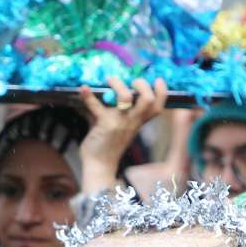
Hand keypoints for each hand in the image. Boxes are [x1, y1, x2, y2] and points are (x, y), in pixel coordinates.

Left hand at [78, 76, 167, 194]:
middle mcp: (132, 121)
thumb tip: (101, 92)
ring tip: (110, 80)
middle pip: (149, 100)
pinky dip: (88, 96)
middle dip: (142, 84)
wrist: (99, 166)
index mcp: (138, 122)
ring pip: (126, 98)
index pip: (158, 107)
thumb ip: (115, 110)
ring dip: (118, 84)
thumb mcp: (120, 127)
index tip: (157, 80)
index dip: (161, 92)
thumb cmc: (109, 145)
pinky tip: (84, 88)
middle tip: (132, 81)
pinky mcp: (105, 124)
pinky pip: (97, 107)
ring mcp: (120, 122)